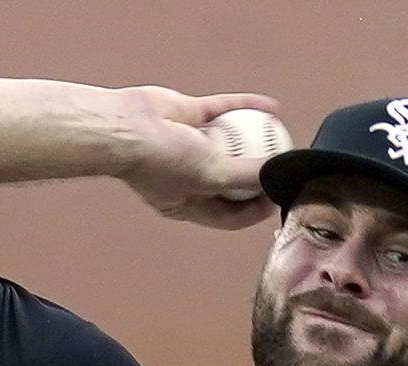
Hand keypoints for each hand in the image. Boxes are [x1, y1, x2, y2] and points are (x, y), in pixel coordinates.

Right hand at [115, 85, 282, 228]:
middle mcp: (190, 177)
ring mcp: (189, 146)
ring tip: (282, 138)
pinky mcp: (189, 116)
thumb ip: (245, 177)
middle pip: (233, 180)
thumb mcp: (210, 176)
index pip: (232, 215)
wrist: (123, 127)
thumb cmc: (159, 162)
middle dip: (258, 175)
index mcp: (190, 205)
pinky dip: (247, 108)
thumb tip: (278, 174)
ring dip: (256, 140)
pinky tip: (271, 108)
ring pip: (230, 144)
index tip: (280, 197)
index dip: (258, 209)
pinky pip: (223, 111)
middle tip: (284, 167)